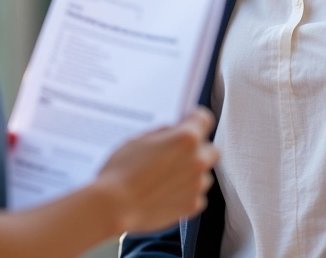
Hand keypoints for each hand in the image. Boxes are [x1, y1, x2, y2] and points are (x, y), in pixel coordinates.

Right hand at [94, 107, 219, 234]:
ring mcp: (196, 185)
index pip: (204, 118)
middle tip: (177, 152)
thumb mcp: (140, 139)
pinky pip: (197, 195)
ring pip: (204, 173)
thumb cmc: (122, 169)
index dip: (194, 119)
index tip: (187, 122)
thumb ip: (164, 133)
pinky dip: (186, 192)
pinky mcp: (192, 206)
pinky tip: (166, 192)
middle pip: (210, 148)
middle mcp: (197, 160)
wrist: (114, 206)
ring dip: (191, 172)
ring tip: (167, 176)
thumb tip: (173, 132)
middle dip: (198, 148)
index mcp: (186, 138)